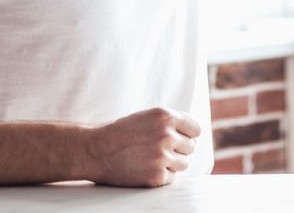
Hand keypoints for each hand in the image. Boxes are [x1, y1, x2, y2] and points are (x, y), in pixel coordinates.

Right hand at [84, 107, 200, 187]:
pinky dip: (162, 175)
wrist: (97, 150)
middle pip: (190, 147)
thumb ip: (173, 123)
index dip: (188, 135)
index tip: (178, 138)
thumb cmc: (122, 133)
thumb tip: (196, 138)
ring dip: (171, 163)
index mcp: (165, 116)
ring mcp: (162, 156)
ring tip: (150, 158)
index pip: (195, 129)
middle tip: (157, 149)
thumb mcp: (148, 117)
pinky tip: (145, 168)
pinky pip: (172, 177)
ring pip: (184, 163)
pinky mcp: (157, 175)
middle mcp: (166, 135)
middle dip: (178, 149)